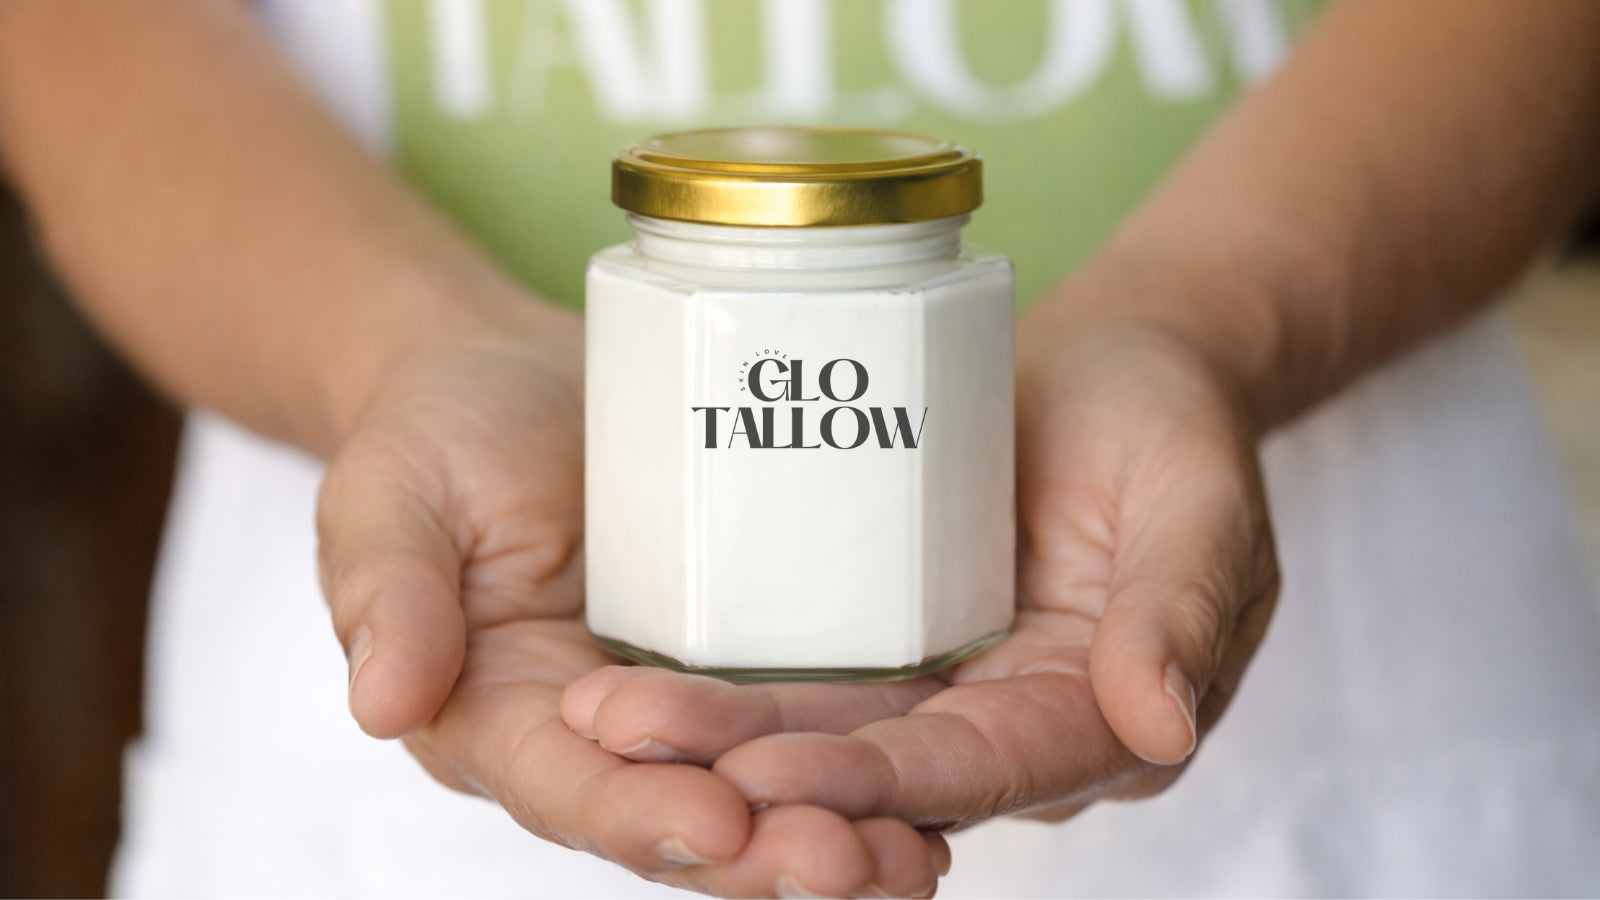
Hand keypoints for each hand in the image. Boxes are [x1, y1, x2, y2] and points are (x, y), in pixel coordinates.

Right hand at [314, 304, 948, 896]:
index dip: (640, 815)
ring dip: (836, 833)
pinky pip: (806, 724)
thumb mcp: (390, 494)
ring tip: (917, 857)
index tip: (722, 826)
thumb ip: (387, 589)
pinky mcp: (744, 657)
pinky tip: (939, 786)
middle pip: (681, 817)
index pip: (568, 789)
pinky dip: (866, 765)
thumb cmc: (438, 432)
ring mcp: (681, 704)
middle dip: (766, 856)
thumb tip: (379, 703)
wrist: (515, 379)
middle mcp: (595, 737)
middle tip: (859, 867)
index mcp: (502, 718)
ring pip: (758, 794)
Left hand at [559, 318, 1279, 833]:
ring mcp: (936, 682)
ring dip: (709, 732)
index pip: (978, 770)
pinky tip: (627, 671)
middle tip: (629, 745)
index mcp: (1093, 723)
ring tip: (600, 717)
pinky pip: (799, 666)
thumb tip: (1161, 723)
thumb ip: (1182, 607)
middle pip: (874, 764)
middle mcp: (1003, 723)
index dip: (873, 782)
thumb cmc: (1172, 423)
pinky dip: (719, 677)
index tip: (763, 778)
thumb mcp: (1200, 501)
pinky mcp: (882, 632)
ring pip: (817, 727)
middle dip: (750, 768)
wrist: (1117, 365)